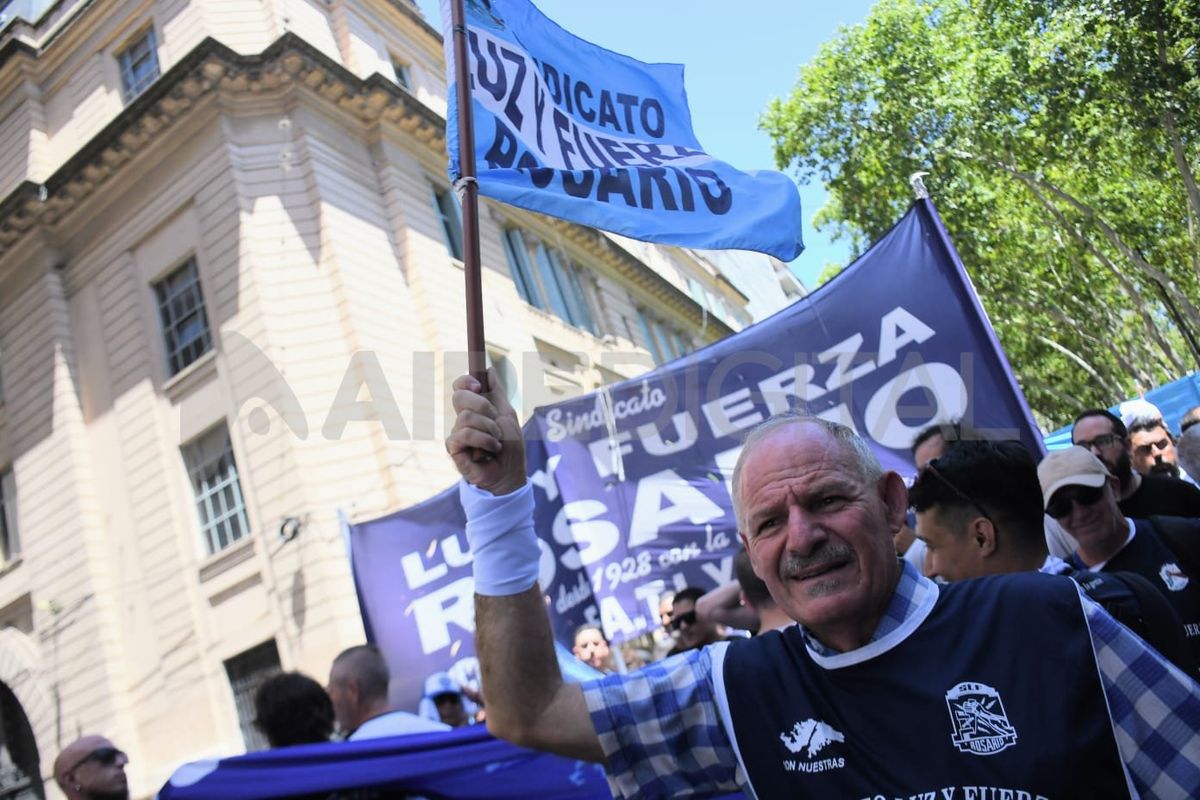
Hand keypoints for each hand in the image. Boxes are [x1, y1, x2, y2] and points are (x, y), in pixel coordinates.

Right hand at [447, 368, 525, 494]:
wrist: (510, 475)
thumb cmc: (511, 448)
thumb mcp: (507, 415)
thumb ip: (497, 393)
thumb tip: (488, 369)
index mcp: (476, 408)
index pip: (461, 386)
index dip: (466, 381)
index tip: (478, 386)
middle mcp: (464, 418)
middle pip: (458, 396)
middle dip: (481, 405)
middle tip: (494, 418)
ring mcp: (457, 432)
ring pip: (465, 416)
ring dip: (488, 428)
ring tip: (497, 441)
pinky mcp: (453, 447)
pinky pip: (463, 434)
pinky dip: (483, 440)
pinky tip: (491, 449)